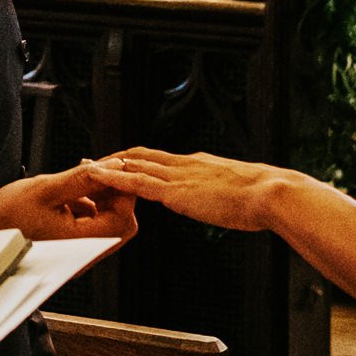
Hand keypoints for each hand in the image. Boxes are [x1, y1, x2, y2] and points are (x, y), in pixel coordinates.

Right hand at [0, 162, 139, 242]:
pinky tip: (70, 194)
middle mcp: (83, 253)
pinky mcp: (72, 246)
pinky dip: (88, 207)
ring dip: (100, 199)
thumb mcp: (46, 188)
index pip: (123, 218)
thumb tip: (112, 167)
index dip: (123, 191)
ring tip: (77, 181)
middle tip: (96, 173)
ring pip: (107, 223)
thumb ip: (83, 179)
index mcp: (79, 242)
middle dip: (113, 195)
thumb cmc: (7, 215)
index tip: (111, 170)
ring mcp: (78, 252)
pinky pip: (92, 226)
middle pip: (121, 223)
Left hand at [97, 147, 297, 232]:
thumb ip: (219, 193)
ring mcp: (178, 176)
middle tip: (91, 162)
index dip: (138, 161)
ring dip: (107, 167)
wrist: (271, 194)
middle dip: (114, 159)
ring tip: (85, 168)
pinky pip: (136, 182)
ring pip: (133, 166)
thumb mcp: (235, 192)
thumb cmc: (261, 199)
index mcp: (198, 164)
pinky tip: (97, 178)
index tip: (121, 163)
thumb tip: (218, 200)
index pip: (160, 159)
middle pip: (140, 156)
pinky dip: (114, 179)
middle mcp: (184, 164)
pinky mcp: (176, 191)